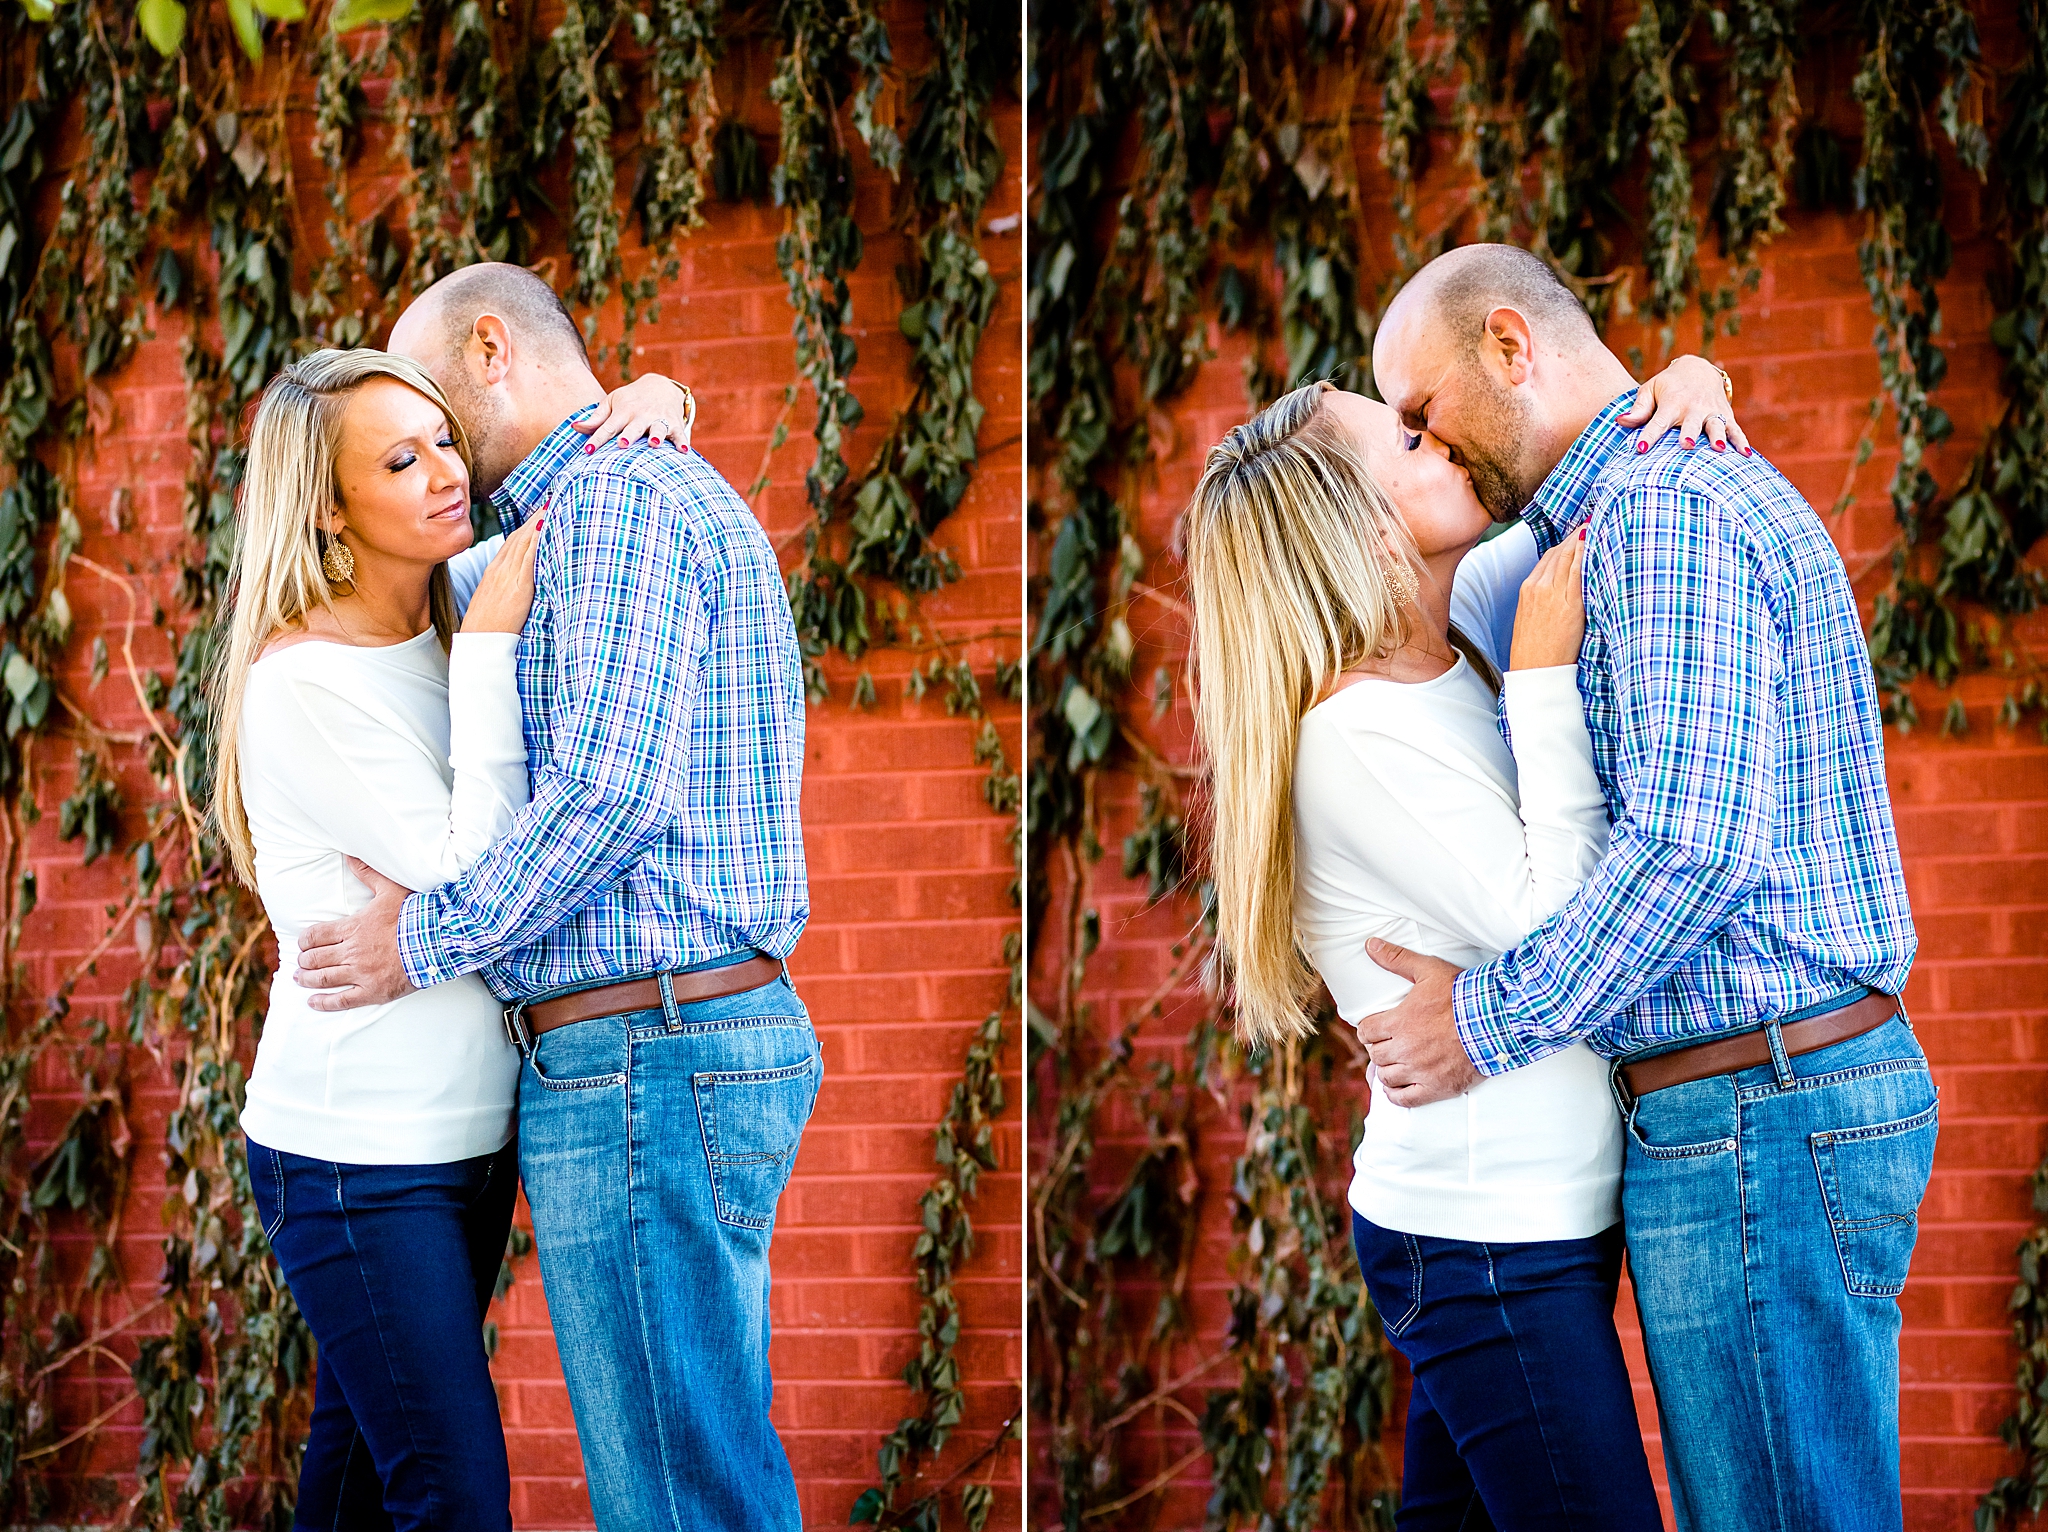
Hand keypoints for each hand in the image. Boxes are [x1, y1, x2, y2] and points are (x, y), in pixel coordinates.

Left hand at [294, 857, 419, 1010]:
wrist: (438, 941)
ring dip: (307, 979)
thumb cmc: (416, 915)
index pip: (316, 935)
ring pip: (323, 978)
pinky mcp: (372, 991)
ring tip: (300, 978)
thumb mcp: (391, 889)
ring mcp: (361, 973)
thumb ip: (368, 873)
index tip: (303, 943)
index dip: (305, 940)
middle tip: (301, 961)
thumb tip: (351, 855)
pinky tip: (313, 1001)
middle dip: (304, 960)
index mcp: (353, 928)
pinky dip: (323, 1002)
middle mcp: (351, 952)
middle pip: (315, 958)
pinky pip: (341, 1000)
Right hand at [459, 512, 543, 634]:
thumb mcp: (495, 601)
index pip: (512, 542)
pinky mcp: (518, 588)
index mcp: (494, 572)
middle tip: (551, 499)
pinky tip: (546, 530)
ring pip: (524, 544)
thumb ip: (508, 587)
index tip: (540, 511)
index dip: (526, 526)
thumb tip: (522, 583)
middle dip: (535, 517)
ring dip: (538, 524)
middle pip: (519, 537)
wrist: (479, 643)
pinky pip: (528, 560)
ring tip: (553, 506)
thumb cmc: (489, 627)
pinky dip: (537, 543)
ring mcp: (508, 578)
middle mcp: (500, 570)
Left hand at [575, 372, 695, 454]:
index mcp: (624, 410)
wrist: (660, 385)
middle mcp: (641, 414)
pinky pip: (680, 434)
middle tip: (623, 444)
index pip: (608, 426)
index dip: (598, 438)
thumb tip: (574, 427)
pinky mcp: (675, 423)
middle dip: (629, 435)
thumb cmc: (630, 399)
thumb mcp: (612, 403)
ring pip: (659, 428)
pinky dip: (682, 442)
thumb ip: (596, 418)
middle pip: (634, 427)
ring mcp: (659, 418)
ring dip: (657, 435)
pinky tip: (683, 451)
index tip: (588, 451)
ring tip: (654, 443)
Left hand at [1356, 938, 1482, 1106]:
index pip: (1366, 1032)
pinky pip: (1405, 1099)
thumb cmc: (1463, 995)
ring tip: (1396, 1062)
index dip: (1369, 1029)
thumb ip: (1397, 959)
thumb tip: (1370, 944)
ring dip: (1387, 1070)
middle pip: (1376, 1054)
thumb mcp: (1429, 970)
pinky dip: (1397, 1094)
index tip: (1377, 1028)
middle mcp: (1405, 1049)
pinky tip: (1399, 1087)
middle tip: (1390, 1043)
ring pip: (1387, 1077)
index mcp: (1398, 1022)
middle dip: (1380, 1048)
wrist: (1497, 1020)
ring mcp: (1420, 1071)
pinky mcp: (1436, 1087)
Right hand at [1509, 527, 1586, 669]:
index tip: (1581, 533)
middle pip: (1561, 552)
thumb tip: (1563, 587)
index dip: (1567, 542)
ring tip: (1602, 526)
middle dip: (1578, 536)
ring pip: (1570, 558)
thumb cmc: (1535, 650)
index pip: (1549, 556)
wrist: (1535, 672)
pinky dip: (1588, 557)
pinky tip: (1599, 545)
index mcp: (1528, 588)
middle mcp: (1538, 587)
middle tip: (1596, 521)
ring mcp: (1554, 595)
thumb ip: (1545, 598)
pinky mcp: (1570, 605)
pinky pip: (1579, 573)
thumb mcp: (1531, 618)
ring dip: (1586, 541)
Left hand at [1618, 354, 1750, 456]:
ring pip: (1716, 425)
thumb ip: (1639, 408)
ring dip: (1718, 436)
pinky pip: (1735, 429)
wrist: (1698, 368)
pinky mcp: (1726, 416)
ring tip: (1720, 449)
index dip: (1649, 436)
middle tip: (1687, 445)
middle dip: (1689, 434)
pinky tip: (1745, 455)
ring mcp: (1712, 412)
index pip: (1658, 422)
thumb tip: (1621, 421)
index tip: (1640, 449)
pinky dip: (1741, 441)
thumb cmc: (1667, 386)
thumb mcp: (1650, 390)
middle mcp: (1694, 407)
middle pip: (1691, 424)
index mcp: (1672, 402)